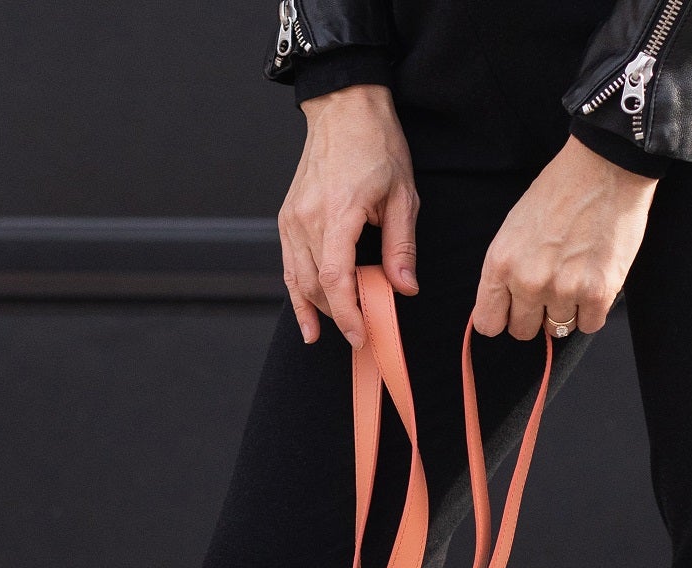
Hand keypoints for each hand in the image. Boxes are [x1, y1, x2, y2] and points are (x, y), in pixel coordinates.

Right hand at [278, 84, 417, 348]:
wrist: (343, 109)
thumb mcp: (403, 195)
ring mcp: (292, 220)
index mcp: (338, 212)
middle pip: (316, 286)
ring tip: (338, 331)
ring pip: (299, 281)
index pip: (336, 279)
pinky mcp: (287, 219)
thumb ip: (401, 246)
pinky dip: (298, 295)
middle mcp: (307, 220)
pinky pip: (289, 267)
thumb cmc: (375, 144)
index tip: (362, 334)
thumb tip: (404, 287)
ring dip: (319, 310)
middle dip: (340, 315)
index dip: (348, 313)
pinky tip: (309, 321)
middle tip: (365, 333)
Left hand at [471, 136, 657, 339]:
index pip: (489, 323)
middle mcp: (528, 281)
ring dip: (566, 309)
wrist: (605, 168)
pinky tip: (594, 283)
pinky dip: (592, 310)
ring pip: (558, 329)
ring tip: (576, 276)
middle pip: (522, 331)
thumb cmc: (559, 191)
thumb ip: (506, 270)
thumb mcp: (513, 228)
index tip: (513, 310)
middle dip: (535, 315)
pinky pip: (589, 325)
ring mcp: (563, 289)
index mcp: (501, 264)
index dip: (502, 318)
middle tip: (550, 288)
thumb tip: (504, 305)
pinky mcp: (598, 292)